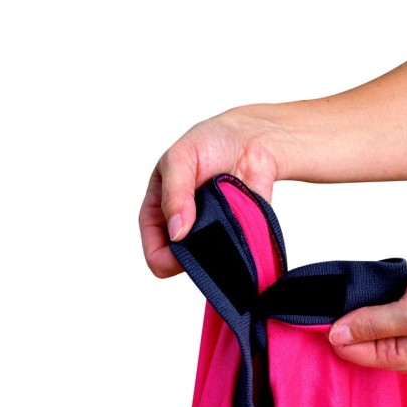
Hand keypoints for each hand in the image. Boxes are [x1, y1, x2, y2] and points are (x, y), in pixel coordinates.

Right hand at [139, 111, 284, 277]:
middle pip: (184, 265)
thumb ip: (175, 193)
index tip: (185, 242)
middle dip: (197, 255)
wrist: (252, 141)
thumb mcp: (181, 158)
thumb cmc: (209, 143)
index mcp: (159, 213)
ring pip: (212, 265)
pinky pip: (238, 258)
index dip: (166, 258)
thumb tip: (176, 233)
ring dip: (220, 249)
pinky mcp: (237, 238)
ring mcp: (212, 237)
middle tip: (213, 227)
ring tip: (228, 219)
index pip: (155, 253)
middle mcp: (184, 231)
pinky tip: (245, 227)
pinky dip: (241, 248)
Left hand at [328, 236, 406, 371]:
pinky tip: (373, 284)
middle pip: (356, 339)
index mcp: (403, 357)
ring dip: (357, 305)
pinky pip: (380, 304)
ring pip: (367, 320)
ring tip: (357, 287)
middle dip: (343, 321)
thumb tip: (335, 335)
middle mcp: (404, 346)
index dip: (333, 331)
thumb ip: (372, 325)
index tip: (322, 309)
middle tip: (338, 296)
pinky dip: (372, 295)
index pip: (350, 352)